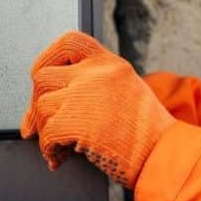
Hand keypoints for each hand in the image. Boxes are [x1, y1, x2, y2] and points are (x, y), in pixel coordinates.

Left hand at [21, 31, 175, 187]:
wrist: (165, 153)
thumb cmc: (148, 132)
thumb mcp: (128, 91)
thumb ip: (97, 84)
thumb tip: (56, 96)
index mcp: (111, 64)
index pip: (68, 42)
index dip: (47, 59)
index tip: (42, 80)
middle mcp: (97, 73)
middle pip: (43, 77)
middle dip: (36, 104)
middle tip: (37, 125)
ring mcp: (85, 95)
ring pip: (41, 107)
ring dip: (44, 131)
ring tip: (59, 147)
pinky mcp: (76, 122)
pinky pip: (46, 134)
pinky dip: (49, 149)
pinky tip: (60, 158)